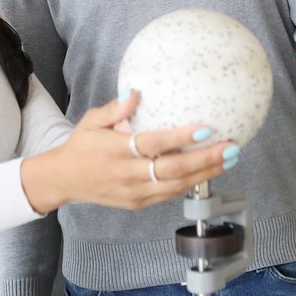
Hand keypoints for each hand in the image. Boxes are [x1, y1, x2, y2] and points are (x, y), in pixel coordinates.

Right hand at [20, 91, 234, 213]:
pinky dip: (191, 183)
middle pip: (173, 171)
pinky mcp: (138, 203)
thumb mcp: (91, 121)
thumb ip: (114, 108)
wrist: (64, 180)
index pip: (153, 145)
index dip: (180, 139)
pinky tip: (208, 171)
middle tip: (231, 148)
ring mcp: (134, 193)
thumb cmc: (81, 146)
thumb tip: (136, 92)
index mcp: (115, 151)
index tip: (205, 130)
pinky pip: (169, 194)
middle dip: (206, 160)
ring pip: (176, 186)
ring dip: (206, 173)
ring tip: (229, 160)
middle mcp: (127, 175)